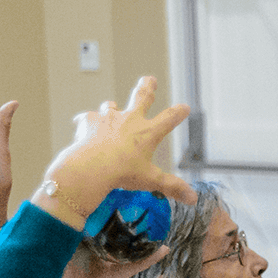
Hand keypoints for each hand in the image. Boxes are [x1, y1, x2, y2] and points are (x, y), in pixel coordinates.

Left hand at [39, 77, 193, 226]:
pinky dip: (87, 122)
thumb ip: (172, 187)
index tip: (184, 107)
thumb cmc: (121, 172)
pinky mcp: (89, 121)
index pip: (169, 118)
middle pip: (141, 97)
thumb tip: (193, 198)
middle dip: (147, 87)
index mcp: (148, 133)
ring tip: (111, 106)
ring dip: (112, 107)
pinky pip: (88, 118)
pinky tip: (84, 124)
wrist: (91, 167)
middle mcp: (130, 120)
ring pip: (111, 106)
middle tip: (150, 79)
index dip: (179, 112)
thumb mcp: (151, 180)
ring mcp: (108, 118)